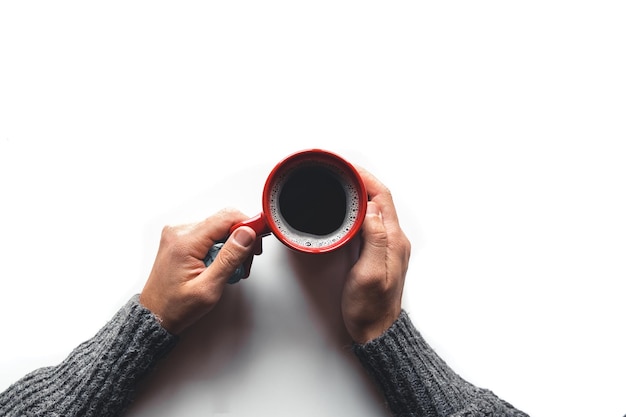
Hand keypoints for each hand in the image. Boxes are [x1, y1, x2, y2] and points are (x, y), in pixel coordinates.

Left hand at [139, 208, 260, 334]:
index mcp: (185, 241)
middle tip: (245, 263)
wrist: (155, 315)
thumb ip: (229, 258)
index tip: (259, 238)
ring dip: (231, 246)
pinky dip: (220, 247)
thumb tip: (246, 234)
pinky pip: (209, 234)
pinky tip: (219, 265)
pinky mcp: (181, 238)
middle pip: (223, 221)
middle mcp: (179, 231)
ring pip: (219, 228)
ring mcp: (179, 233)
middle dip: (241, 240)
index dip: (248, 225)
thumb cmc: (176, 307)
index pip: (226, 218)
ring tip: (231, 269)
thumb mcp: (209, 288)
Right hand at [342, 168, 410, 343]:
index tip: (347, 168)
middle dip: (361, 180)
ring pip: (375, 209)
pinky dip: (359, 209)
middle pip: (379, 199)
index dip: (365, 179)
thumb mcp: (370, 274)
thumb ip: (374, 239)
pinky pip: (371, 221)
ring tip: (341, 183)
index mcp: (393, 241)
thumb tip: (373, 209)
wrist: (377, 332)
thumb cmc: (370, 309)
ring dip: (360, 192)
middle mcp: (393, 240)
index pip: (381, 198)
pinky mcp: (378, 253)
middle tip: (340, 170)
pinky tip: (347, 209)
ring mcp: (387, 246)